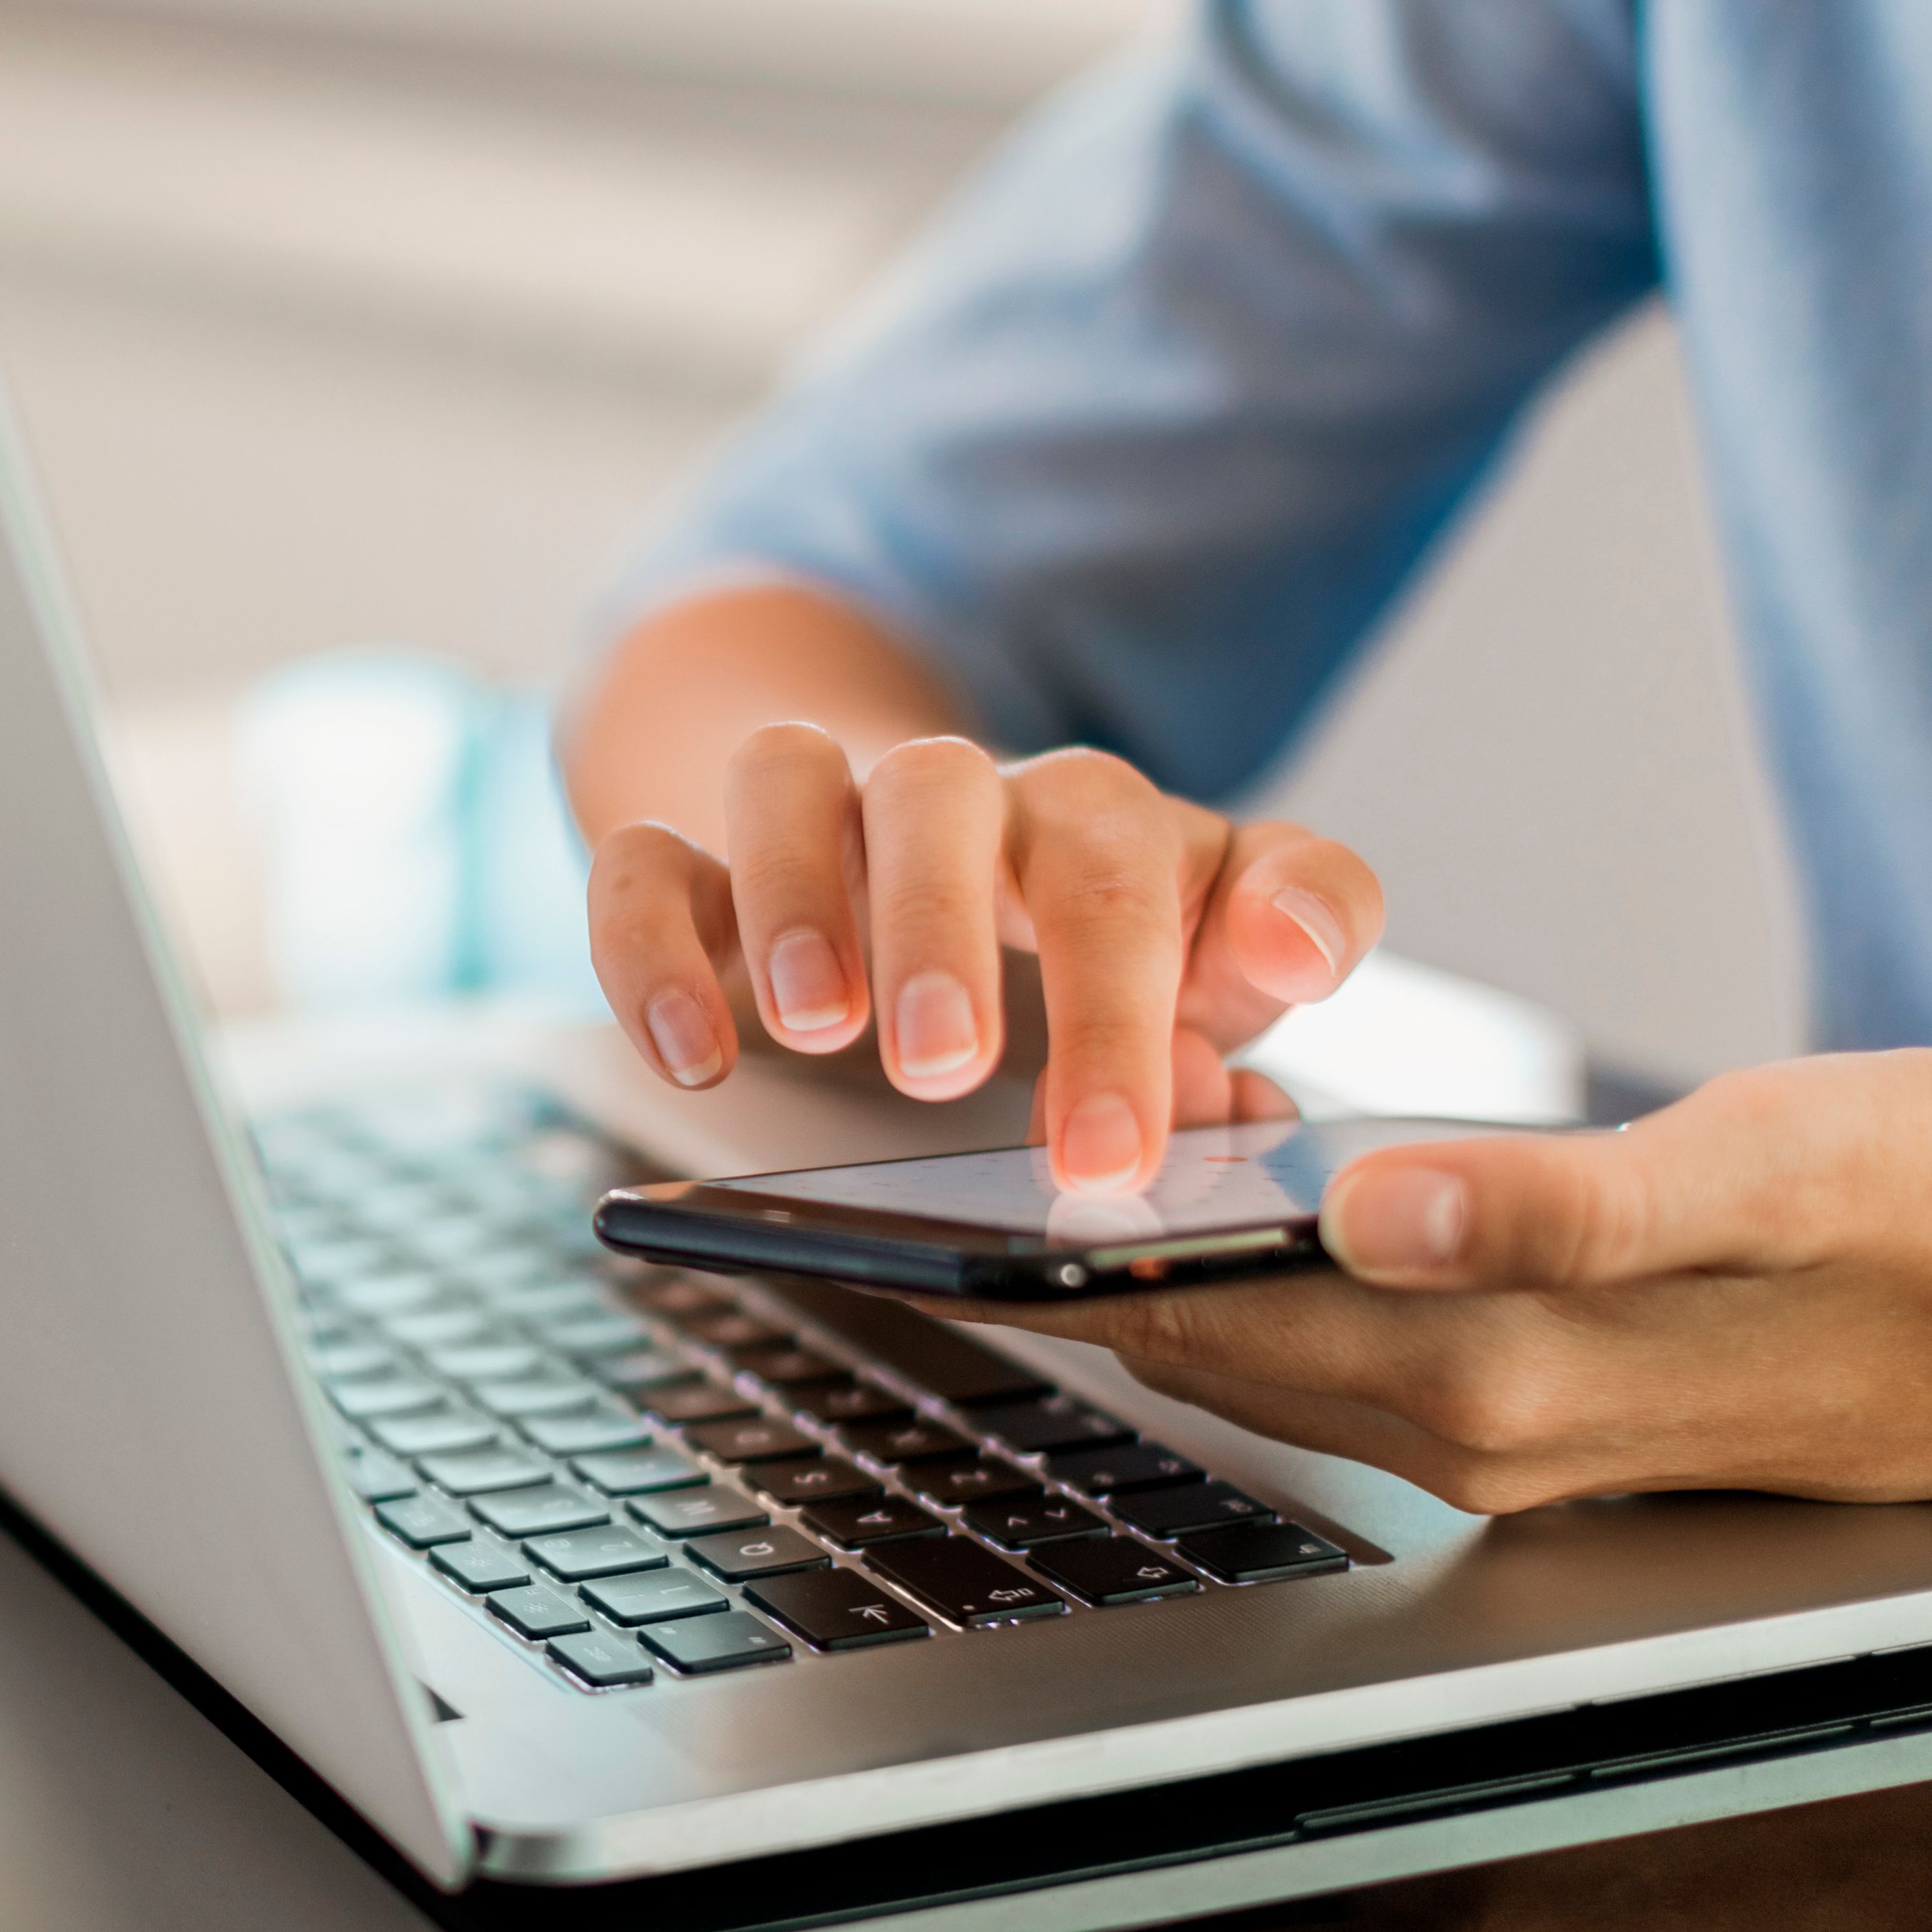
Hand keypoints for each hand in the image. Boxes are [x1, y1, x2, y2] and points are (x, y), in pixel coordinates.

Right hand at [586, 731, 1377, 1190]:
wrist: (946, 869)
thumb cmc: (1103, 927)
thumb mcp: (1224, 944)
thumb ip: (1287, 945)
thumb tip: (1264, 1029)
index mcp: (1093, 818)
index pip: (1123, 868)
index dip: (1124, 1008)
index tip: (1110, 1157)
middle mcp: (953, 798)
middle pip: (940, 788)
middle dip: (939, 929)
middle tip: (947, 1073)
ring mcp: (818, 822)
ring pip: (782, 774)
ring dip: (792, 896)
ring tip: (820, 1032)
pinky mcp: (702, 870)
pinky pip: (644, 864)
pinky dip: (651, 947)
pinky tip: (693, 1053)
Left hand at [1015, 1048, 1931, 1515]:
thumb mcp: (1754, 1173)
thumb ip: (1550, 1208)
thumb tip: (1362, 1211)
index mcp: (1499, 1377)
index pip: (1206, 1325)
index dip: (1059, 1261)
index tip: (922, 1211)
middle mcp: (1482, 1441)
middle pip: (1210, 1355)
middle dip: (1074, 1276)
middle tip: (929, 1186)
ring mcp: (1520, 1445)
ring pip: (1277, 1361)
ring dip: (1167, 1282)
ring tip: (1052, 1184)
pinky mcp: (1566, 1420)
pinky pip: (1361, 1361)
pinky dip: (1271, 1292)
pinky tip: (1244, 1216)